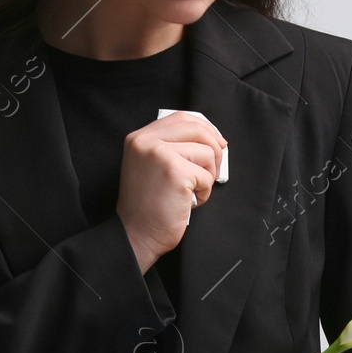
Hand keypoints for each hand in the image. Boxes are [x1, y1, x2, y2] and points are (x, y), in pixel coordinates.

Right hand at [116, 111, 225, 272]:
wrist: (135, 234)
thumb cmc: (147, 206)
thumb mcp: (151, 166)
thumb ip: (173, 147)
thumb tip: (214, 138)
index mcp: (140, 138)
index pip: (181, 118)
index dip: (205, 128)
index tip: (216, 142)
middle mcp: (147, 141)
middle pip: (198, 130)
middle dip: (214, 151)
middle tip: (210, 172)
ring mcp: (160, 154)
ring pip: (207, 153)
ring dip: (208, 176)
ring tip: (191, 191)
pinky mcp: (175, 172)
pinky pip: (207, 176)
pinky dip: (204, 193)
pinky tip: (187, 202)